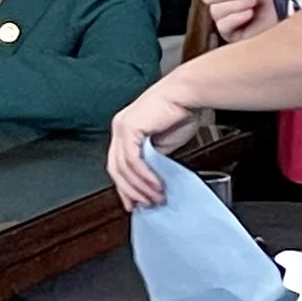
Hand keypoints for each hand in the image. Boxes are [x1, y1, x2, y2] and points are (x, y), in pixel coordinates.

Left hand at [108, 78, 203, 209]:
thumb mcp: (163, 144)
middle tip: (146, 205)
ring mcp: (121, 127)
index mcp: (125, 132)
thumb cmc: (179, 114)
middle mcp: (119, 129)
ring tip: (156, 198)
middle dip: (130, 191)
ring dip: (140, 187)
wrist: (186, 95)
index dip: (125, 187)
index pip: (118, 165)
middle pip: (115, 169)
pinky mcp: (129, 128)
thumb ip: (153, 160)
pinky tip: (155, 185)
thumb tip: (150, 180)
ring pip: (122, 167)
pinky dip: (144, 176)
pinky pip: (132, 160)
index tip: (134, 204)